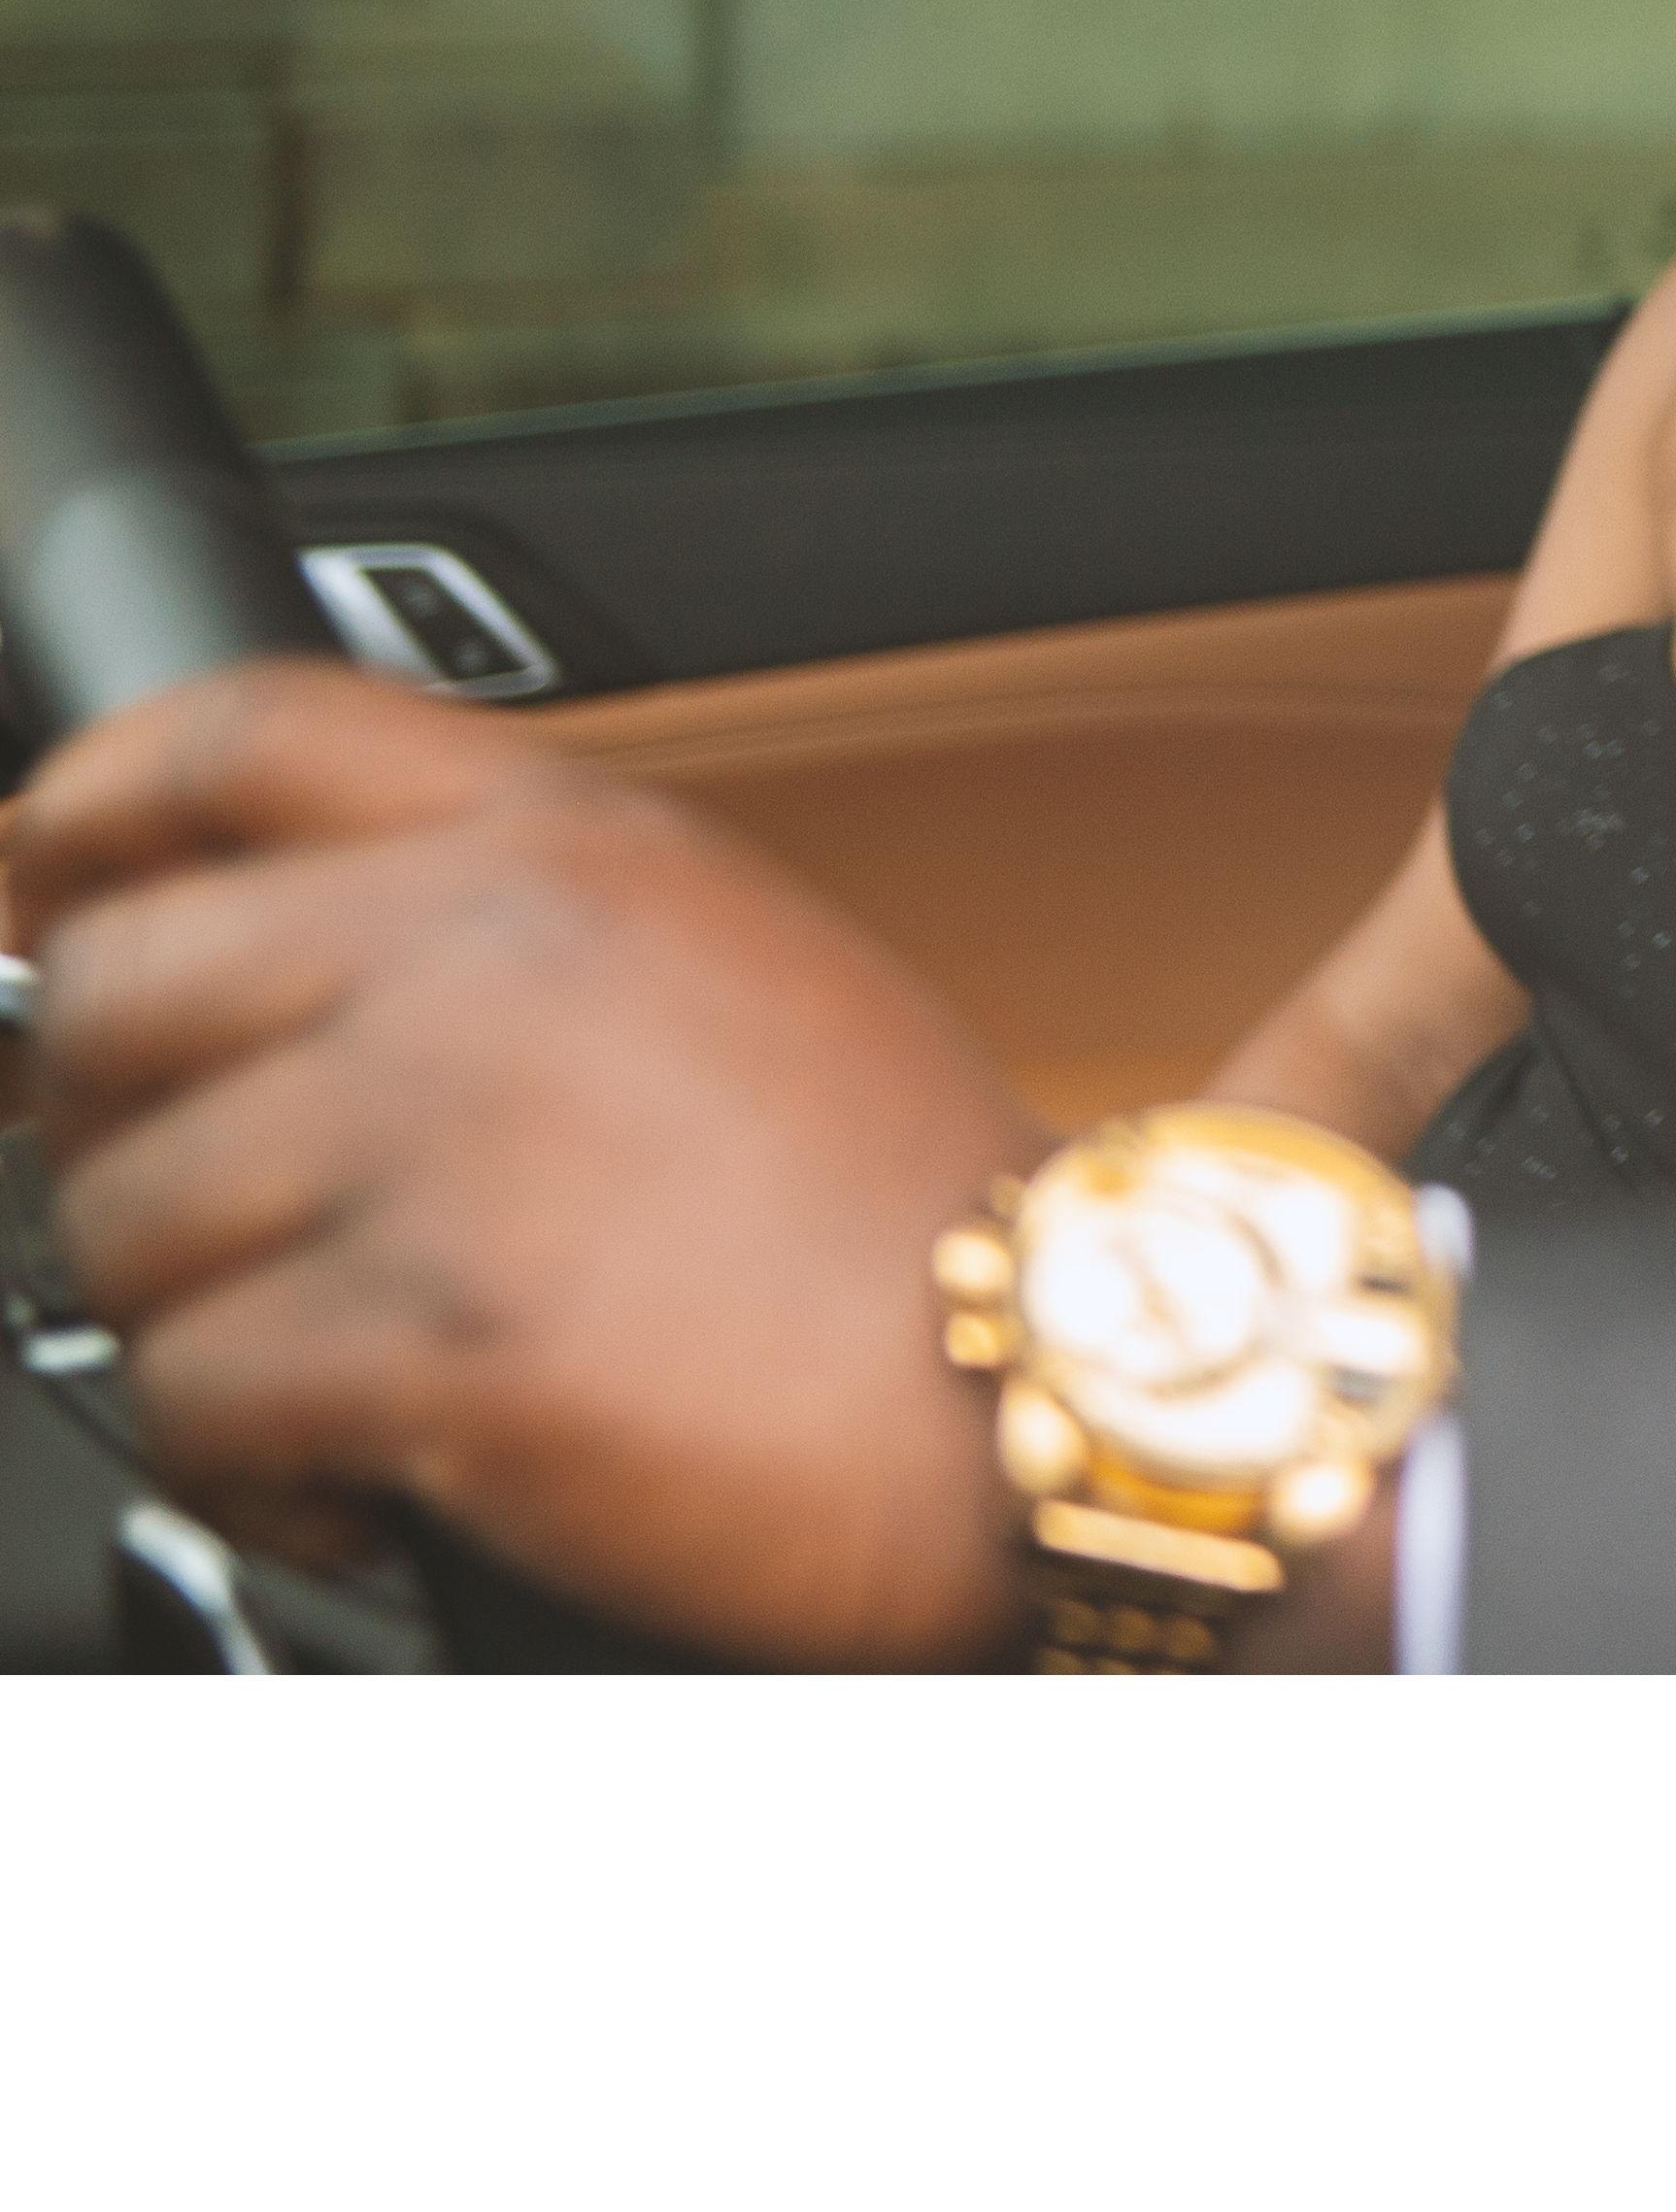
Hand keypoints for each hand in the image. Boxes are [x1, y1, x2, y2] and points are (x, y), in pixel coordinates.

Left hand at [20, 663, 1044, 1667]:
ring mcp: (448, 1143)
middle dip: (117, 1127)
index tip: (26, 882)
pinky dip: (251, 1468)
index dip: (79, 805)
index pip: (232, 737)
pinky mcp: (430, 1338)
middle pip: (114, 992)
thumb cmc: (900, 1202)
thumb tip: (267, 963)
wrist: (1039, 1381)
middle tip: (212, 1218)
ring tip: (331, 1369)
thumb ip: (510, 917)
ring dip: (195, 1319)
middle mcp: (484, 957)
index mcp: (568, 843)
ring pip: (120, 1224)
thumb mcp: (729, 953)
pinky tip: (362, 1474)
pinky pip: (190, 1402)